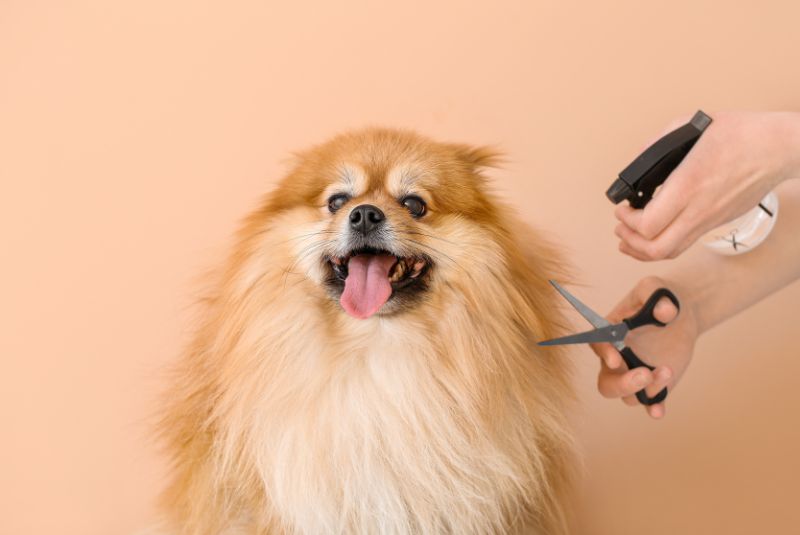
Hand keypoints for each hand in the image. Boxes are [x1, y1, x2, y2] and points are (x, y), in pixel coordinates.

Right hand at [590, 277, 700, 418]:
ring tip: (667, 370)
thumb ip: (656, 295)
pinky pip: (649, 402)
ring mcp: (634, 374)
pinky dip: (653, 407)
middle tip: (644, 374)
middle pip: (606, 383)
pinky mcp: (654, 384)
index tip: (617, 358)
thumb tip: (665, 313)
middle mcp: (617, 358)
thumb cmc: (659, 297)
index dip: (604, 353)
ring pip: (630, 395)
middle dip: (622, 384)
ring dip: (647, 388)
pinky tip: (659, 410)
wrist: (681, 312)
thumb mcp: (656, 287)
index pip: (598, 345)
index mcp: (610, 333)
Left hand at [615, 111, 799, 259]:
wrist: (779, 147)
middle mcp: (699, 209)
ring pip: (671, 252)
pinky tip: (654, 236)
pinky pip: (685, 244)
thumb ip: (658, 144)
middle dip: (630, 241)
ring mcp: (710, 220)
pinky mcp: (717, 223)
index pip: (649, 224)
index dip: (627, 221)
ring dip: (643, 250)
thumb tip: (637, 161)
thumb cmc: (741, 134)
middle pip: (656, 248)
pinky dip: (663, 245)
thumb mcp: (692, 127)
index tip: (621, 208)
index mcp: (689, 185)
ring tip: (629, 238)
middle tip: (620, 226)